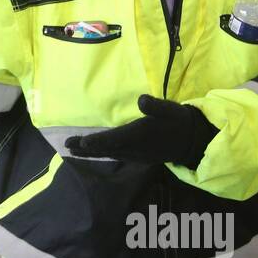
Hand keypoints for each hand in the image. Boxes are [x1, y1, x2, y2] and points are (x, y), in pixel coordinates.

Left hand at [64, 95, 218, 167]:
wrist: (191, 141)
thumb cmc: (178, 121)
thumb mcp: (169, 110)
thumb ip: (155, 106)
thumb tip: (141, 100)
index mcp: (140, 135)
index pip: (115, 139)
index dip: (98, 141)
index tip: (82, 143)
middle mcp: (135, 148)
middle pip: (106, 149)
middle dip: (85, 148)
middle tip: (66, 146)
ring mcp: (136, 155)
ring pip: (109, 154)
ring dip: (90, 152)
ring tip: (72, 150)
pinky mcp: (137, 157)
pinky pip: (115, 156)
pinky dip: (102, 153)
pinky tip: (93, 152)